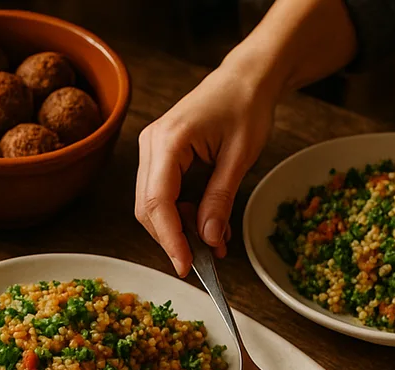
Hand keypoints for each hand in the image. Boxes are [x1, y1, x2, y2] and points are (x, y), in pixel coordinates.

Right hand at [135, 63, 274, 272]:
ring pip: (152, 205)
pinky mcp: (160, 155)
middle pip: (148, 208)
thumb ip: (220, 200)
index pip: (158, 202)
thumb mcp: (240, 156)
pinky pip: (162, 194)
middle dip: (173, 238)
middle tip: (204, 260)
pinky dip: (181, 214)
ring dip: (179, 229)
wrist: (245, 77)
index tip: (186, 266)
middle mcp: (151, 144)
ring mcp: (152, 149)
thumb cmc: (246, 105)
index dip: (170, 239)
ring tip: (212, 241)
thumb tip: (206, 240)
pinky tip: (205, 223)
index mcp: (168, 141)